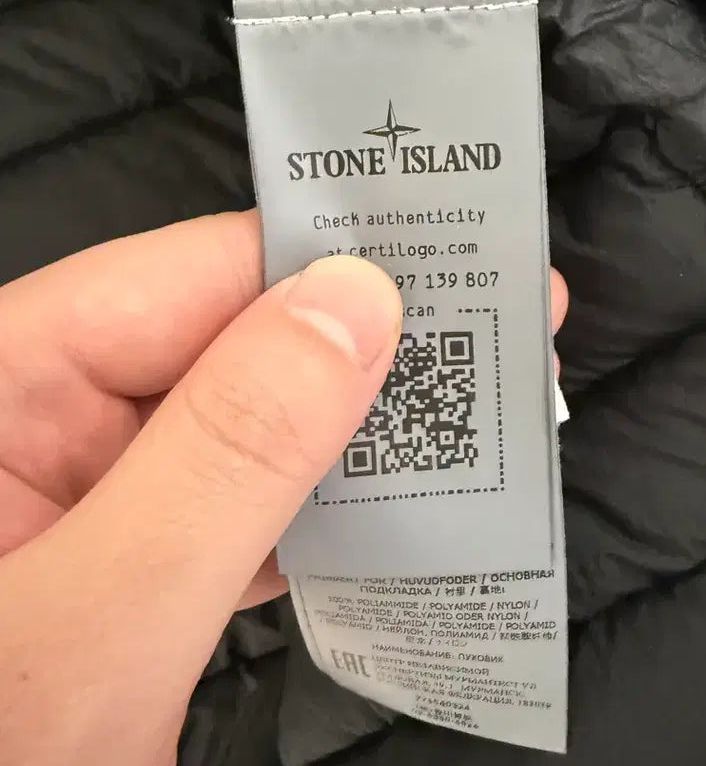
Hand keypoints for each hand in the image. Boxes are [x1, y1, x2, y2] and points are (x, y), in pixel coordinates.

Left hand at [0, 209, 567, 764]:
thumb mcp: (101, 616)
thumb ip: (228, 454)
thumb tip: (355, 305)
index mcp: (2, 382)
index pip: (189, 274)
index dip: (324, 260)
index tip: (448, 258)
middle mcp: (46, 415)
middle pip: (231, 339)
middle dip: (359, 345)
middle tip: (488, 332)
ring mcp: (99, 486)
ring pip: (251, 420)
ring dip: (350, 429)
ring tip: (463, 409)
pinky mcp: (139, 547)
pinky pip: (245, 492)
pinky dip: (318, 502)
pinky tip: (391, 503)